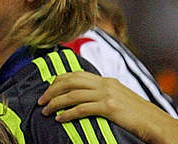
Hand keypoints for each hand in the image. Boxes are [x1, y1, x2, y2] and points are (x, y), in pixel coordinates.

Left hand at [39, 72, 177, 143]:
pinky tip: (60, 119)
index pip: (76, 74)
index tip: (48, 89)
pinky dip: (68, 113)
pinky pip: (82, 109)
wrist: (156, 122)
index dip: (58, 81)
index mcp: (106, 80)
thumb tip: (84, 96)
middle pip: (70, 81)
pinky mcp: (110, 107)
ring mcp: (107, 94)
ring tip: (46, 111)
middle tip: (41, 100)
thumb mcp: (120, 97)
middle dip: (52, 90)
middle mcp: (105, 84)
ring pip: (72, 94)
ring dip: (55, 103)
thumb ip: (103, 93)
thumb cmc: (138, 114)